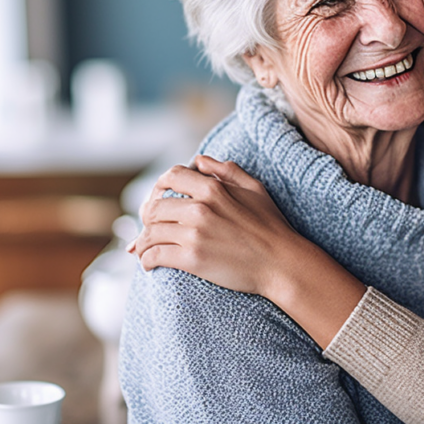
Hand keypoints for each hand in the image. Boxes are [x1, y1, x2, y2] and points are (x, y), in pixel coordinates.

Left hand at [128, 155, 299, 296]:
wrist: (281, 263)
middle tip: (148, 227)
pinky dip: (147, 259)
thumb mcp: (254, 189)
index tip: (159, 199)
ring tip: (143, 248)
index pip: (170, 177)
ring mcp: (195, 234)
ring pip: (150, 232)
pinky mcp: (193, 259)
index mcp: (213, 188)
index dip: (159, 187)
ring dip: (142, 242)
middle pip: (154, 206)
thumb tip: (201, 161)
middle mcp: (200, 208)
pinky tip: (149, 262)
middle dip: (147, 218)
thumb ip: (227, 171)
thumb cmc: (271, 226)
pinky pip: (156, 255)